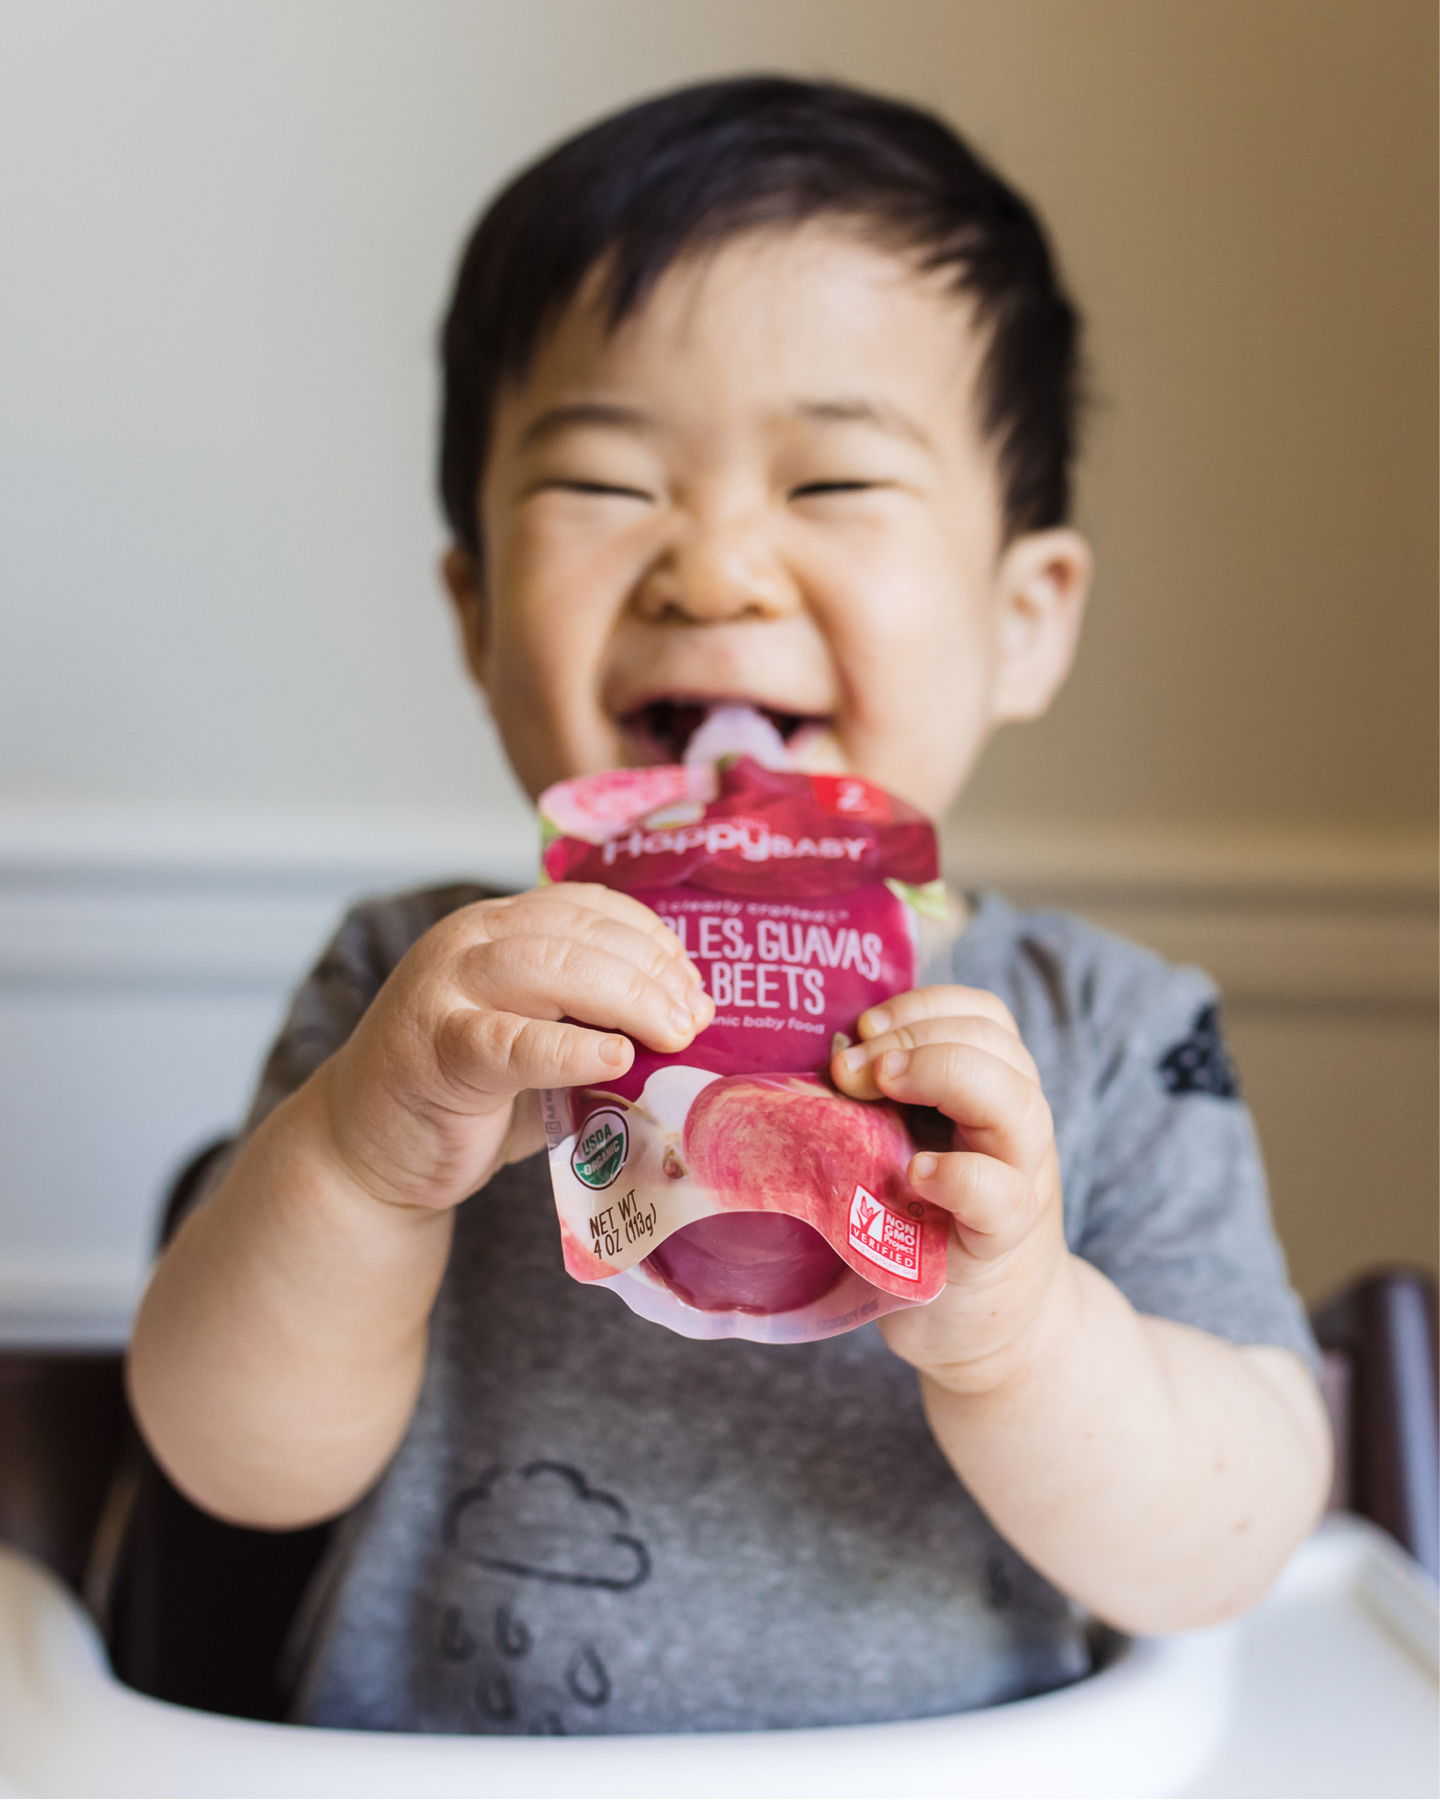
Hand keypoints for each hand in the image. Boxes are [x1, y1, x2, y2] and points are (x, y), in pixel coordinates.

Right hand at [316, 883, 712, 1213]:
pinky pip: (512, 1042)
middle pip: (577, 933)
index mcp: (498, 926)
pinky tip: (615, 1060)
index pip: (588, 907)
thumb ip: (592, 1019)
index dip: (652, 938)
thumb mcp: (535, 1039)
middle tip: (695, 1019)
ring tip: (673, 1036)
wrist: (365, 1150)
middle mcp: (468, 943)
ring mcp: (444, 992)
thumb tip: (689, 1021)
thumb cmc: (464, 1096)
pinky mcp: (435, 1052)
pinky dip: (571, 1049)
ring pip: (549, 969)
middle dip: (650, 972)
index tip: (695, 984)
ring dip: (627, 999)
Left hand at [830, 985, 1074, 1394]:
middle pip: (996, 1044)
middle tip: (851, 1067)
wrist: (977, 1324)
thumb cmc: (923, 1223)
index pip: (983, 1015)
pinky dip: (959, 1174)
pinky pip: (1000, 1195)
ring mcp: (1020, 1181)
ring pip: (1017, 1103)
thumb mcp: (901, 1145)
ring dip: (943, 1075)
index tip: (863, 1026)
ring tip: (880, 1087)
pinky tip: (915, 1171)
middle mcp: (1016, 1126)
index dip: (924, 1005)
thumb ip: (878, 1102)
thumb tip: (827, 1054)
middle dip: (916, 1035)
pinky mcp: (1004, 1241)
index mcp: (992, 1090)